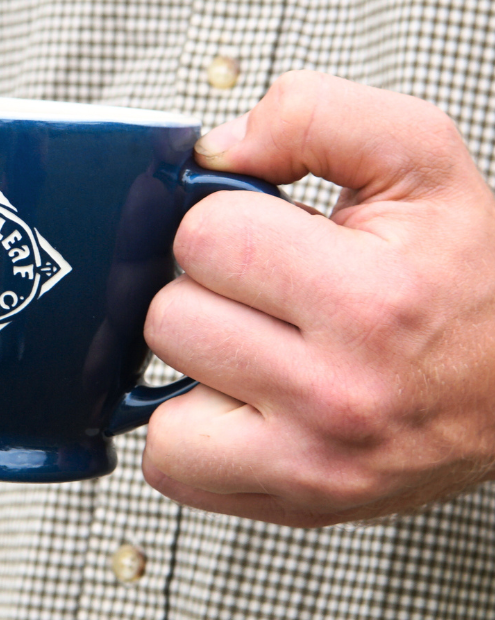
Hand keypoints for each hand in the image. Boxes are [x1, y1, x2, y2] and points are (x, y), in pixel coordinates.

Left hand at [141, 71, 494, 526]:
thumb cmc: (470, 272)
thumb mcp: (420, 158)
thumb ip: (313, 115)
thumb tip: (210, 149)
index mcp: (369, 298)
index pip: (204, 235)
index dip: (229, 220)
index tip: (277, 236)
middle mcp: (338, 394)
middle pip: (169, 315)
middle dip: (210, 290)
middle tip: (274, 294)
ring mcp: (311, 462)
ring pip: (157, 388)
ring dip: (199, 359)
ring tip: (265, 345)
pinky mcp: (294, 503)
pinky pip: (169, 463)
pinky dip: (191, 429)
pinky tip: (245, 401)